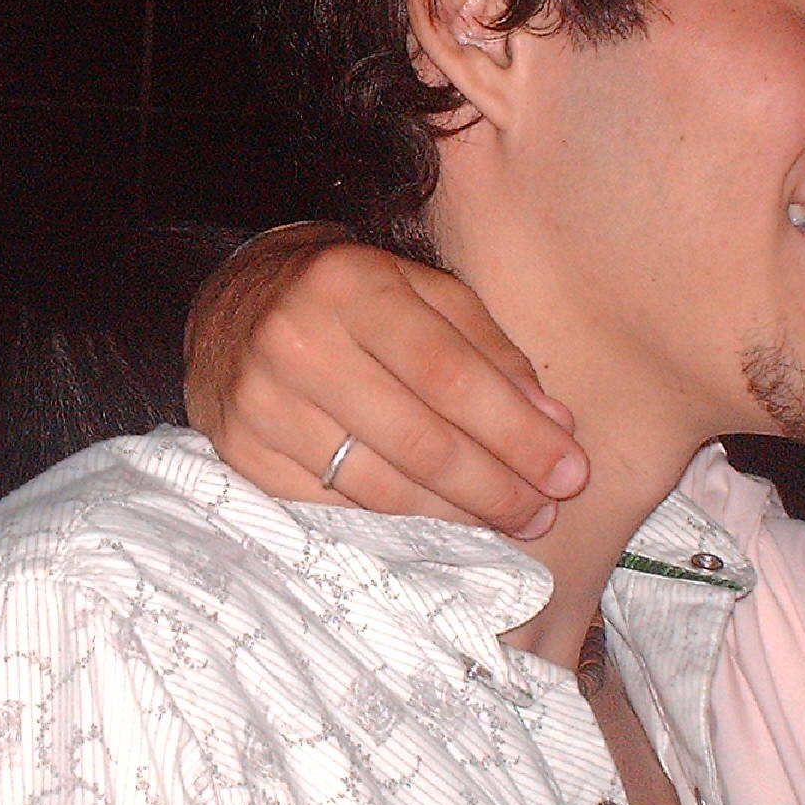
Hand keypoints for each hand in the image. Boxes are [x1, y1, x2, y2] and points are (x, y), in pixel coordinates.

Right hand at [184, 225, 586, 538]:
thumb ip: (490, 351)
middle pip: (419, 440)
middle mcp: (297, 341)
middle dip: (496, 486)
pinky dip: (396, 518)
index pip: (448, 374)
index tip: (569, 470)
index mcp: (352, 285)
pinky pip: (337, 505)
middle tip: (544, 511)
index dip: (516, 432)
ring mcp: (261, 402)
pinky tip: (437, 519)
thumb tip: (555, 426)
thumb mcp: (422, 292)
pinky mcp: (242, 452)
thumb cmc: (352, 298)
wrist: (235, 306)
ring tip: (506, 520)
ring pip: (380, 485)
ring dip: (455, 513)